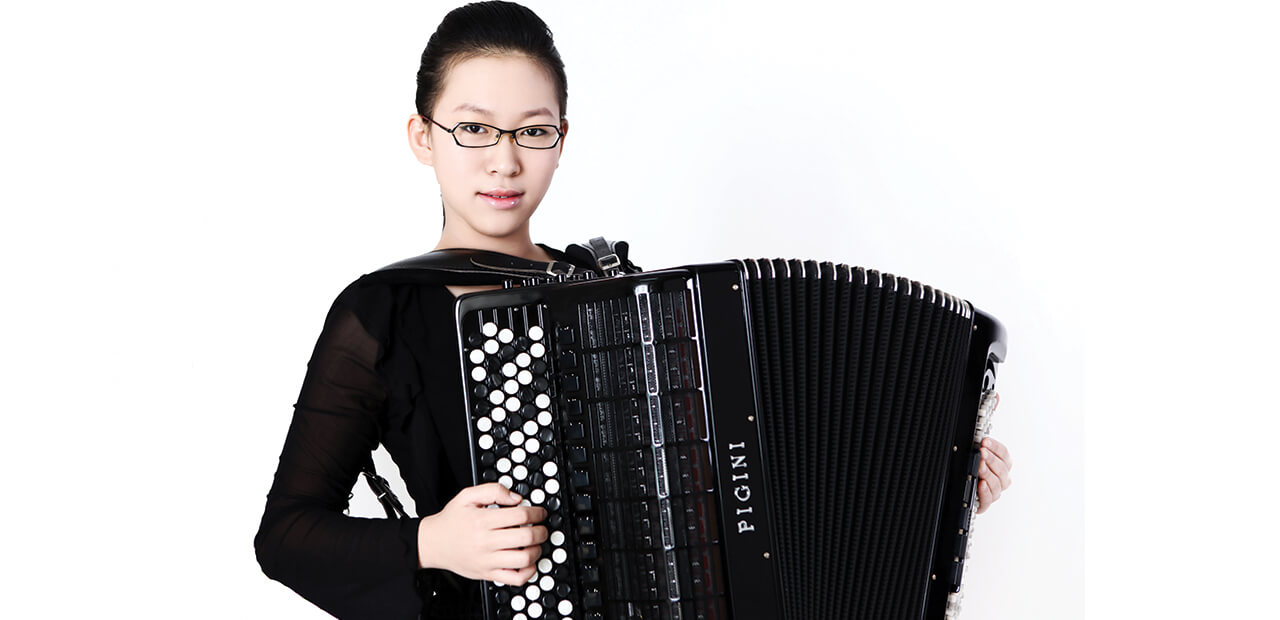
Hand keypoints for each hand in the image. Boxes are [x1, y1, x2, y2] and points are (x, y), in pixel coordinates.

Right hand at [417, 483, 547, 584]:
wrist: (432, 543)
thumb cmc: (451, 521)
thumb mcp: (467, 496)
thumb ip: (492, 490)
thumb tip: (515, 498)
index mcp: (482, 521)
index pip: (520, 516)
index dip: (536, 512)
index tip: (539, 512)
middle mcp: (485, 542)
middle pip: (525, 537)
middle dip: (541, 530)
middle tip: (542, 527)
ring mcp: (487, 561)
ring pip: (523, 559)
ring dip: (537, 550)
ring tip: (535, 544)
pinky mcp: (487, 574)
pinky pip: (514, 579)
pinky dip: (528, 572)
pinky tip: (529, 562)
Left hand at [976, 435, 1011, 513]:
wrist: (962, 491)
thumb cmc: (971, 470)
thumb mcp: (975, 457)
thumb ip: (980, 449)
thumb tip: (979, 440)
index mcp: (1003, 465)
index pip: (1004, 454)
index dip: (995, 447)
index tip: (985, 441)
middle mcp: (1002, 479)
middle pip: (1002, 469)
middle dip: (991, 459)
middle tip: (982, 452)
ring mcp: (995, 492)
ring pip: (996, 484)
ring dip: (988, 473)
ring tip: (980, 466)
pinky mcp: (985, 504)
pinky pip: (988, 500)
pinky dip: (985, 492)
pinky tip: (981, 484)